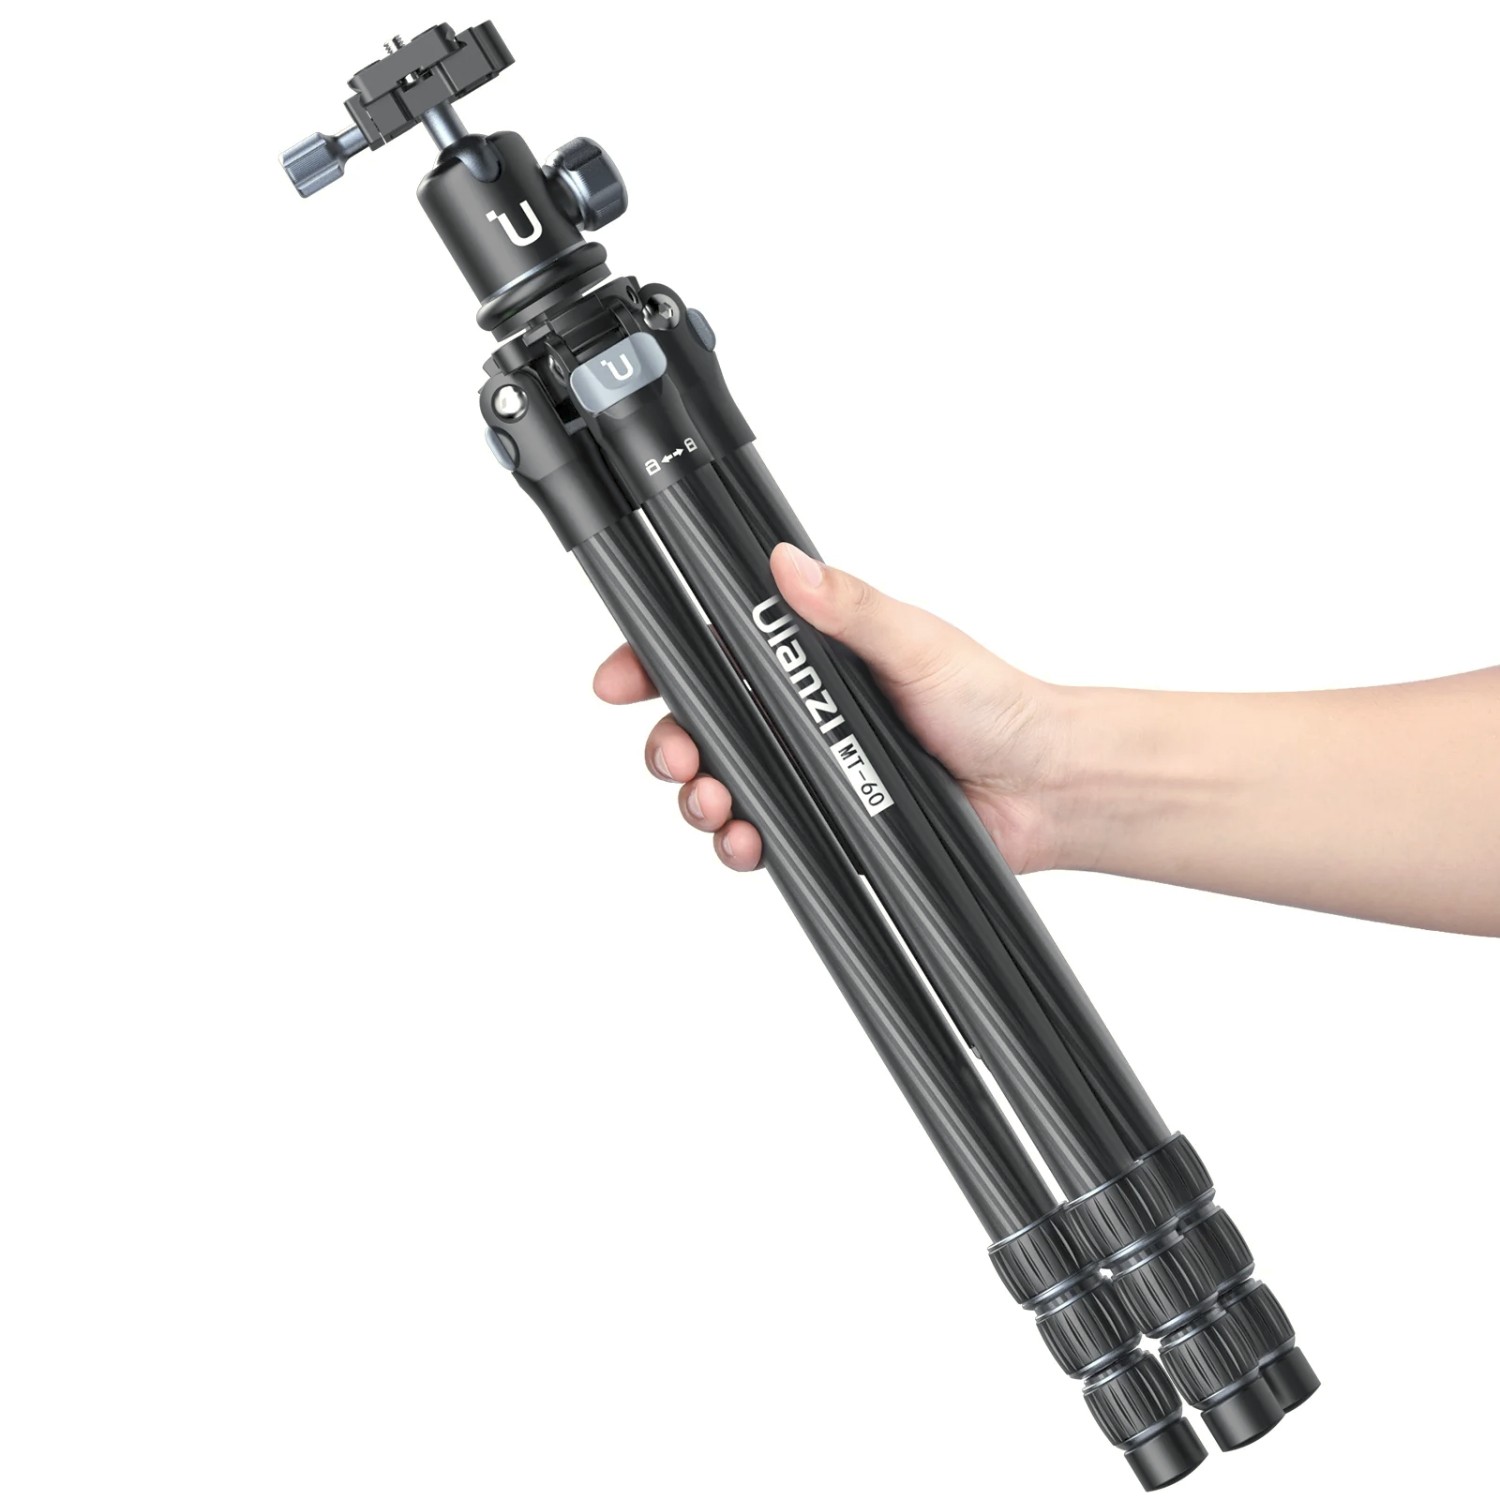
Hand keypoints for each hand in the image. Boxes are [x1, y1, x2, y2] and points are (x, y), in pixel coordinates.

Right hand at [593, 543, 1077, 874]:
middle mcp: (796, 713)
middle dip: (669, 743)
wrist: (1041, 787)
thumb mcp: (918, 645)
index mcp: (807, 658)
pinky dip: (739, 843)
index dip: (653, 665)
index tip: (619, 680)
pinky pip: (759, 835)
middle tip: (679, 757)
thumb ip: (848, 609)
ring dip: (698, 797)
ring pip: (718, 784)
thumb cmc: (992, 704)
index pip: (710, 652)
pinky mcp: (821, 823)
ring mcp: (805, 770)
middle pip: (697, 725)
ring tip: (715, 803)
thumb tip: (786, 564)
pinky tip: (746, 841)